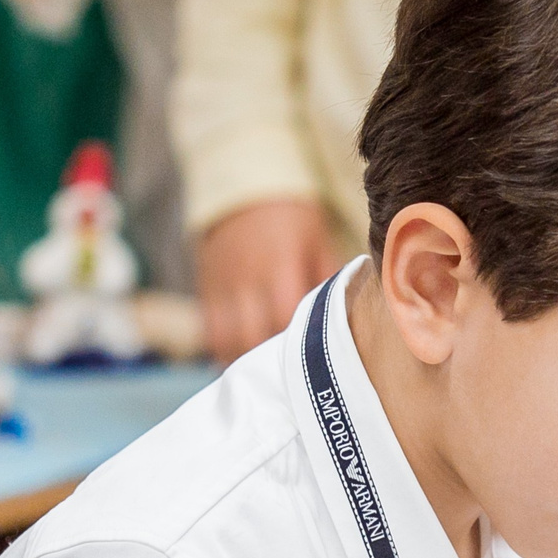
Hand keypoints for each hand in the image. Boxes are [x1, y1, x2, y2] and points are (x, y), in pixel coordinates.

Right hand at [196, 197, 337, 362]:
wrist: (243, 186)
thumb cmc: (291, 215)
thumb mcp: (318, 238)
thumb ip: (329, 277)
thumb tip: (351, 312)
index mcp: (280, 266)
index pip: (287, 319)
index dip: (301, 343)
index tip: (317, 354)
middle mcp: (248, 279)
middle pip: (255, 337)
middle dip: (274, 359)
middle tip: (295, 370)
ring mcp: (222, 287)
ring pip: (228, 340)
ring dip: (248, 360)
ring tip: (270, 371)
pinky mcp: (206, 290)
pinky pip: (210, 333)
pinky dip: (225, 351)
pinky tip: (244, 358)